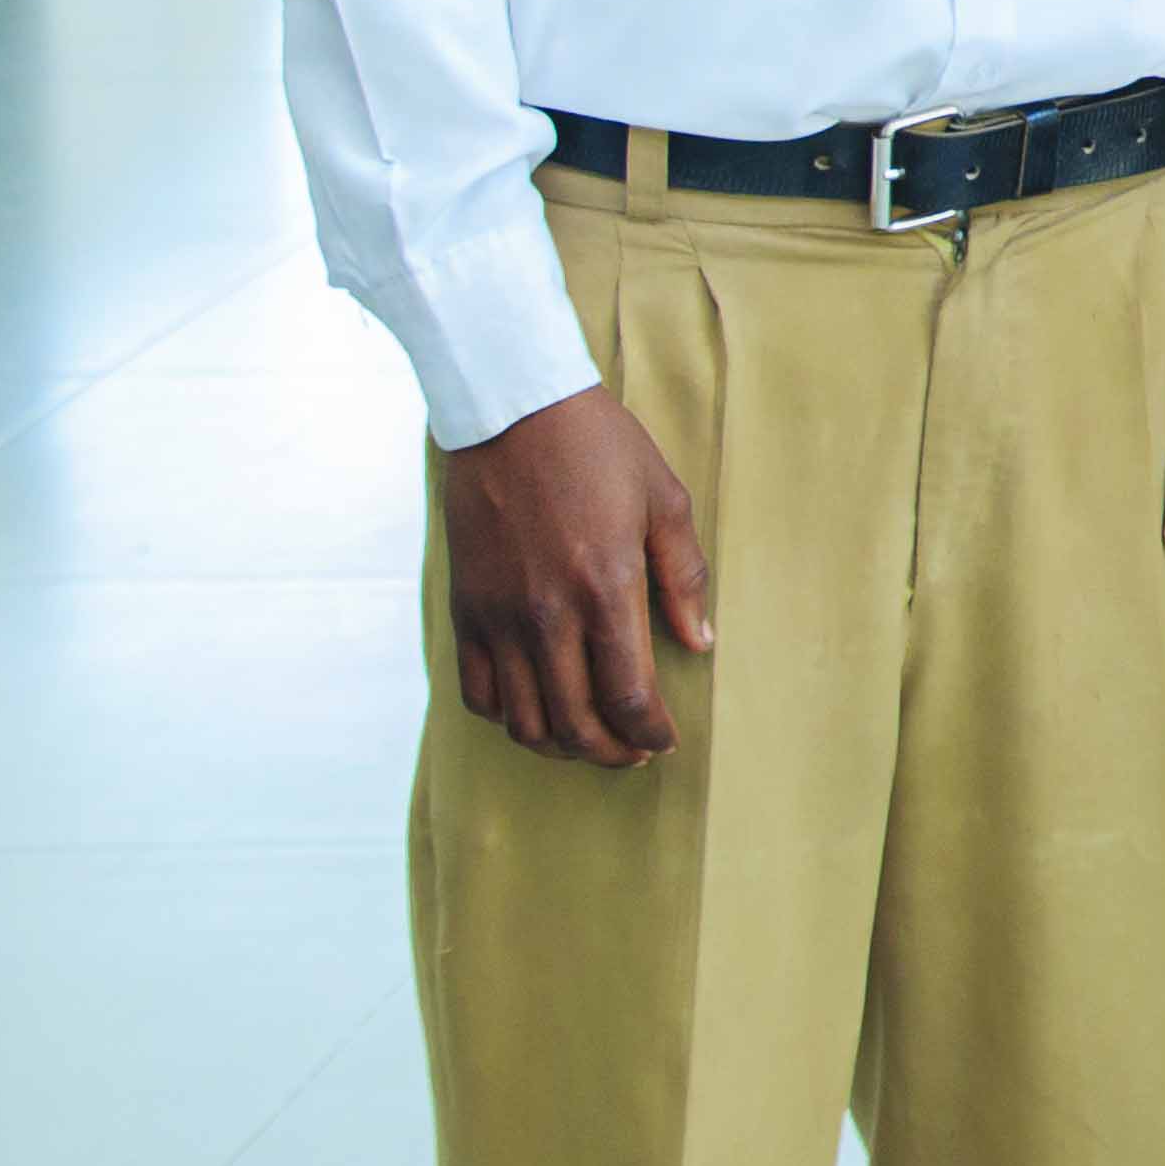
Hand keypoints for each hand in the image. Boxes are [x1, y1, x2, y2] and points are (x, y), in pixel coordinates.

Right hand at [438, 386, 710, 767]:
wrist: (515, 413)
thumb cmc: (600, 449)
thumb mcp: (665, 501)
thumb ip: (684, 578)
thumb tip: (699, 643)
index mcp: (606, 589)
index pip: (629, 696)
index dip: (650, 732)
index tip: (664, 740)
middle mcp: (548, 615)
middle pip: (576, 723)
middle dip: (610, 752)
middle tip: (633, 752)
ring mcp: (499, 617)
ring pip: (525, 720)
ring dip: (560, 746)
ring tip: (588, 739)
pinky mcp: (465, 611)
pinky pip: (478, 692)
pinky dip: (508, 717)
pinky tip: (537, 709)